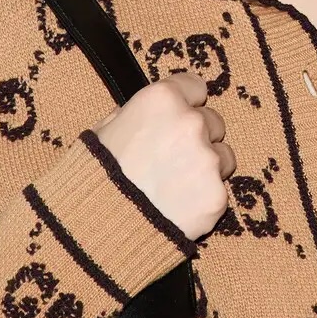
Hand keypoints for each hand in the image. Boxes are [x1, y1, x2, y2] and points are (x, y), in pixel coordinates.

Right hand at [92, 71, 235, 240]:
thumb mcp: (106, 129)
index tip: (178, 117)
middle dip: (197, 137)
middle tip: (170, 160)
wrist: (94, 231)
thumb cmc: (94, 176)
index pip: (195, 87)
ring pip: (222, 157)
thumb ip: (140, 114)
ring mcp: (207, 160)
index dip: (186, 103)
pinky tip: (177, 209)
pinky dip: (202, 200)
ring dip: (205, 168)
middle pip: (212, 121)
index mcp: (162, 99)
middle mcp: (191, 122)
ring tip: (173, 188)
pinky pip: (218, 192)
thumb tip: (155, 114)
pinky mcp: (216, 196)